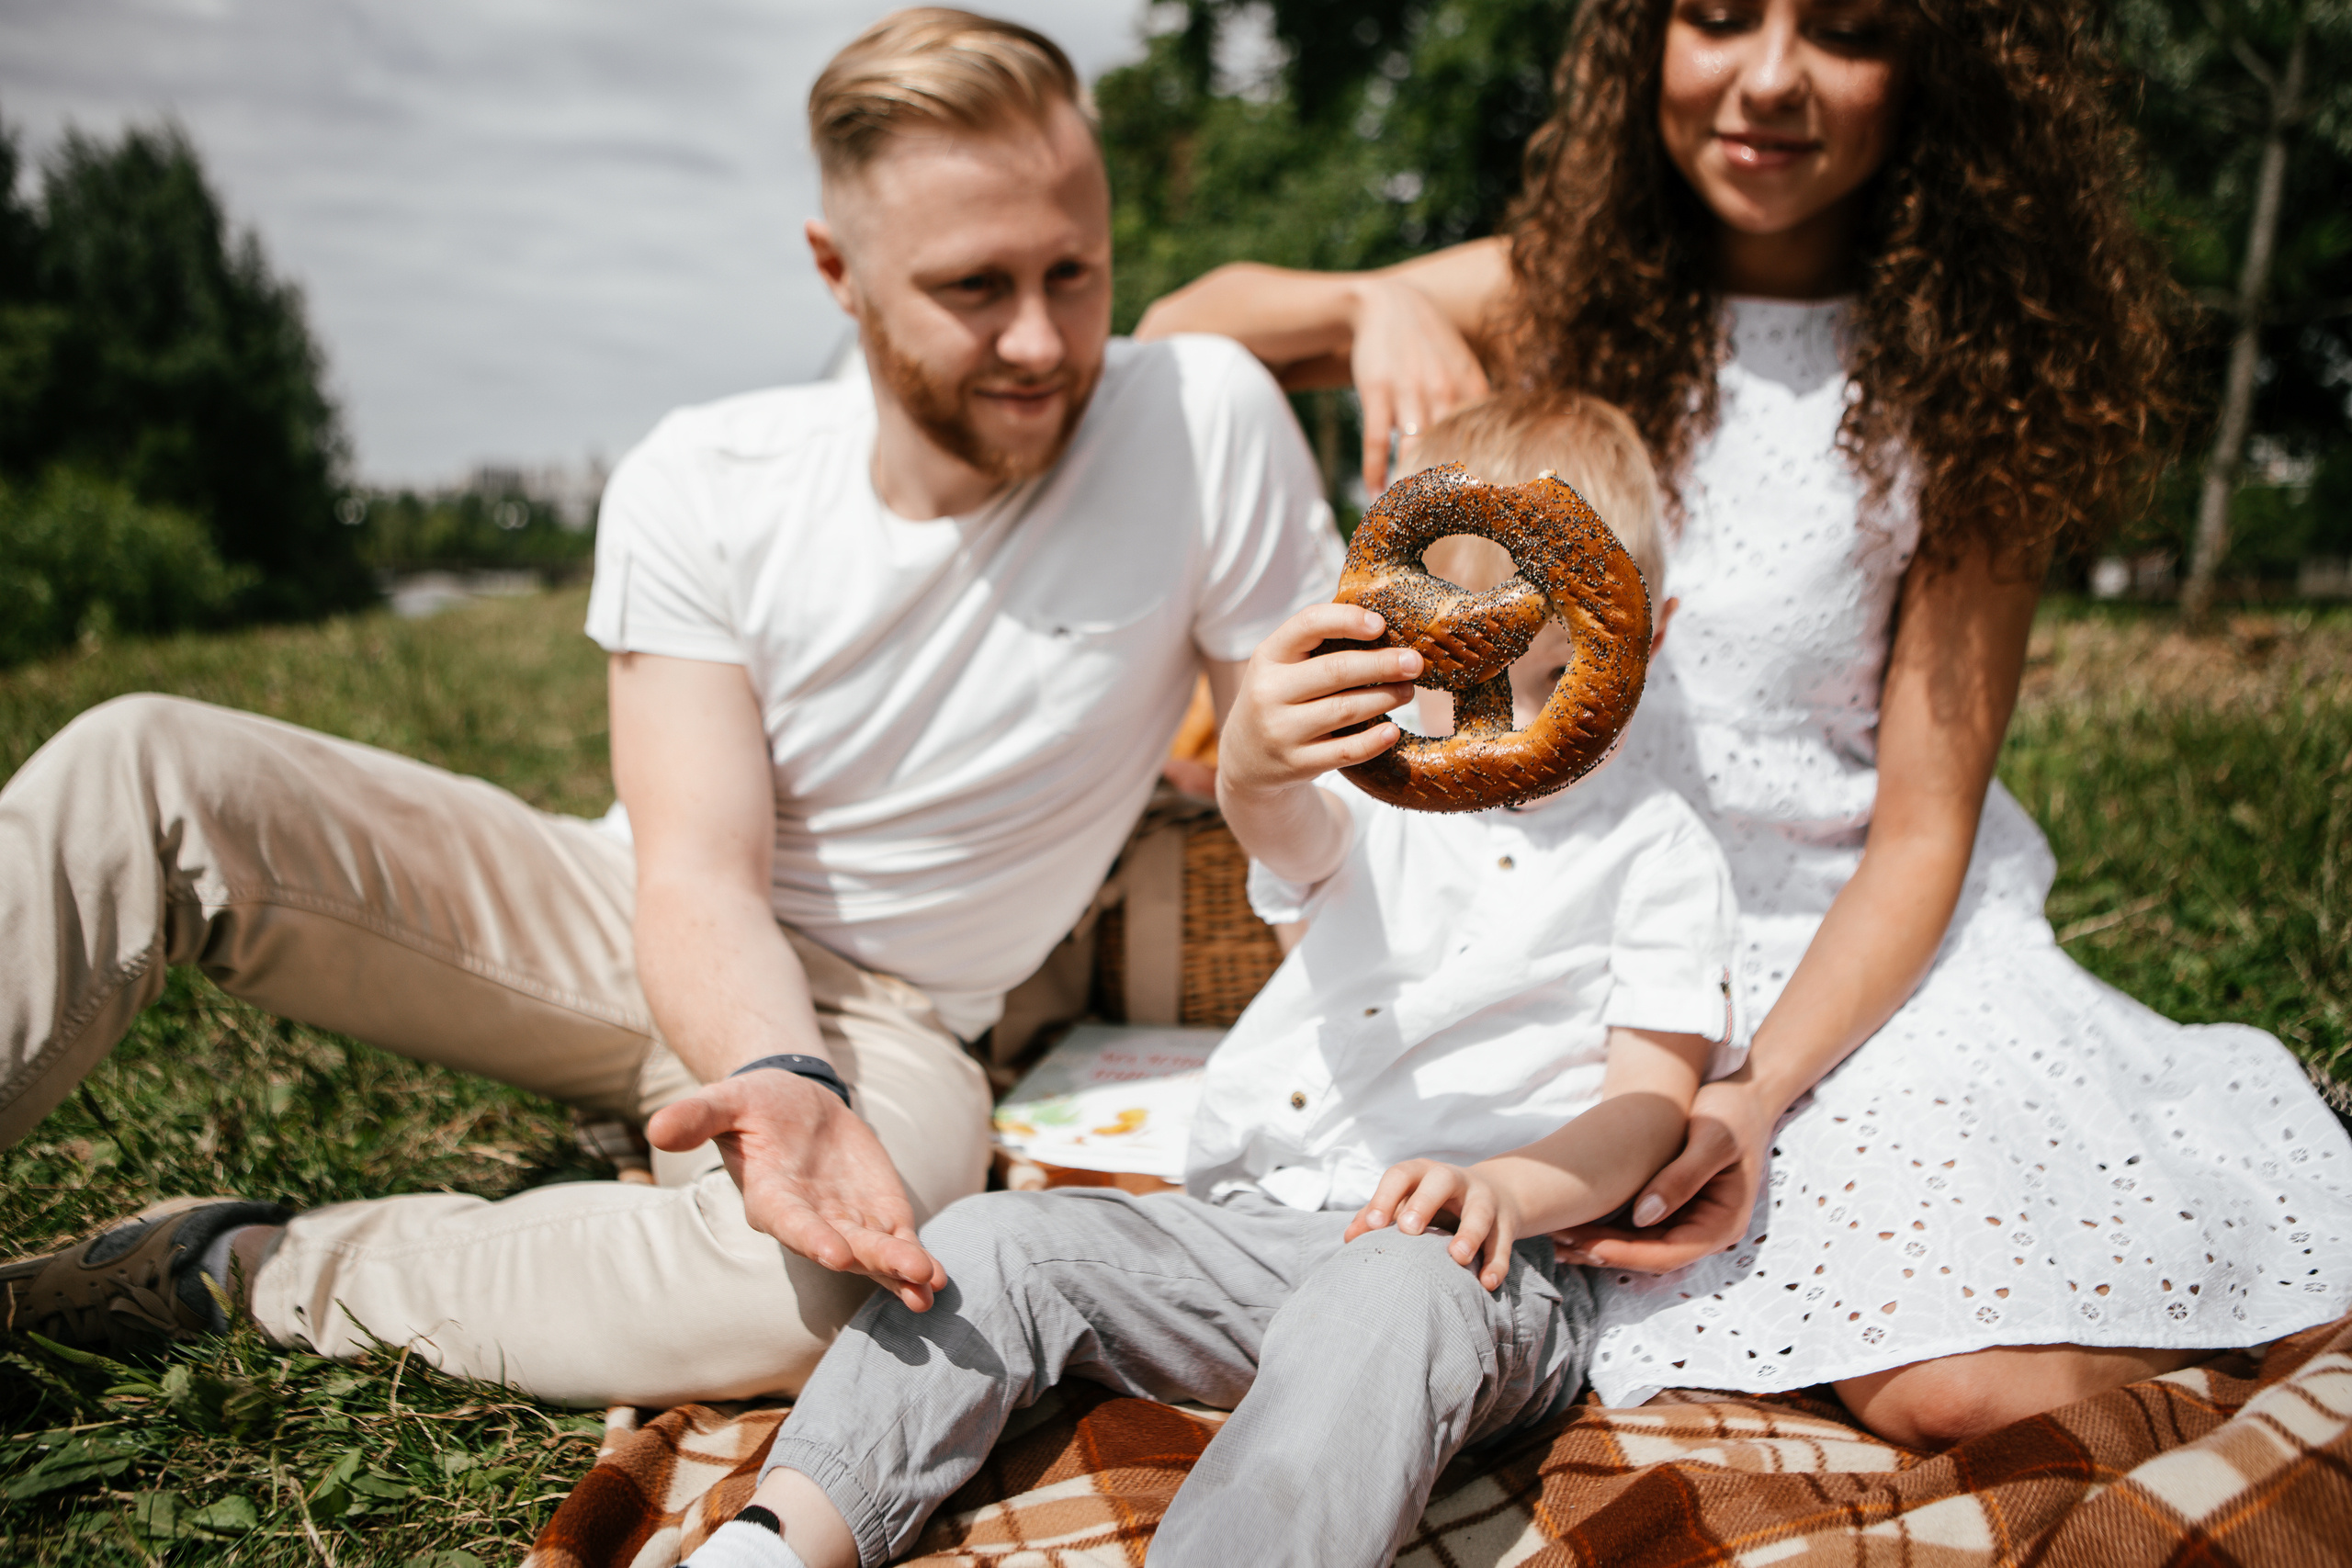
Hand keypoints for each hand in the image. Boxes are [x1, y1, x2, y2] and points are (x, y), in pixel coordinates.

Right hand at [646, 1069, 947, 1310]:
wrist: (793, 1104)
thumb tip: (656, 1128)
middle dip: (874, 1260)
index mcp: (772, 1197)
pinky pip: (897, 1241)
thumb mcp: (725, 1100)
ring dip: (901, 1269)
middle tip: (907, 1271)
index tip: (835, 1253)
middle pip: (844, 1246)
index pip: (792, 1222)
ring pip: (875, 1253)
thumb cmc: (753, 1105)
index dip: (812, 1238)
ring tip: (929, 1285)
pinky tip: (936, 1280)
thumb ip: (696, 1116)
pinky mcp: (876, 1213)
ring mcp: (847, 1221)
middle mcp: (811, 1219)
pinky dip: (916, 1260)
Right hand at [1219, 602, 1421, 800]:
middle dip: (1382, 663)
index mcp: (1267, 656)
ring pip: (1345, 710)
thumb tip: (1383, 625)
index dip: (1347, 620)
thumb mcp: (1281, 666)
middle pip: (1335, 670)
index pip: (1308, 624)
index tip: (1381, 624)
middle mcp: (1269, 692)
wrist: (1245, 759)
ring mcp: (1281, 731)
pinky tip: (1392, 731)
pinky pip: (1345, 752)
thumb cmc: (1279, 698)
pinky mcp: (1296, 764)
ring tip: (1407, 691)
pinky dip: (1373, 741)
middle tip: (1414, 662)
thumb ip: (1317, 644)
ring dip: (1385, 698)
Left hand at [1346, 1158, 1520, 1291]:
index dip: (1386, 1197)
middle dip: (1424, 1203)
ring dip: (1469, 1234)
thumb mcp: (1406, 1201)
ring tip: (1457, 1259)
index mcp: (1423, 1174)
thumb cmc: (1433, 1202)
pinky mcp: (1506, 1222)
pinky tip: (1486, 1283)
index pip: (1401, 1175)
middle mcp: (1455, 1180)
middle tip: (1408, 1230)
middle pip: (1441, 1181)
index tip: (1373, 1226)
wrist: (1493, 1193)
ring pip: (1480, 1211)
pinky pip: (1503, 1242)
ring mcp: (1484, 1199)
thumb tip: (1349, 1239)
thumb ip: (1377, 1216)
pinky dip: (1496, 1263)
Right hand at [1347, 276, 1489, 496]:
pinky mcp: (1377, 391)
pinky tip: (1375, 492)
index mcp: (1470, 387)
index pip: (1482, 439)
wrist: (1386, 302)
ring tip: (1410, 517)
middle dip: (1450, 487)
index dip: (1486, 473)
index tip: (1489, 509)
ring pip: (1413, 447)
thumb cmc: (1429, 342)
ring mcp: (1408, 391)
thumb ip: (1477, 403)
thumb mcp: (1463, 365)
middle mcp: (1444, 390)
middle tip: (1451, 525)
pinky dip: (1375, 468)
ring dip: (1411, 483)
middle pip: (1450, 450)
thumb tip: (1497, 439)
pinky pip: (1375, 439)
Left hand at [1552, 1080, 1773, 1273]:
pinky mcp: (1672, 1209)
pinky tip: (1575, 1219)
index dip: (1626, 1254)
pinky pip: (1637, 1228)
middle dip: (1603, 1251)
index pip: (1668, 1254)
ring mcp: (1687, 1222)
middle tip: (1560, 1242)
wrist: (1745, 1097)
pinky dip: (1607, 1226)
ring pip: (1638, 1246)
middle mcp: (1704, 1231)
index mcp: (1722, 1223)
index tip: (1588, 1245)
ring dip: (1599, 1243)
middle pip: (1648, 1256)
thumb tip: (1643, 1216)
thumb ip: (1682, 1177)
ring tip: (1557, 1235)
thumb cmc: (1733, 1113)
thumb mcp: (1713, 1138)